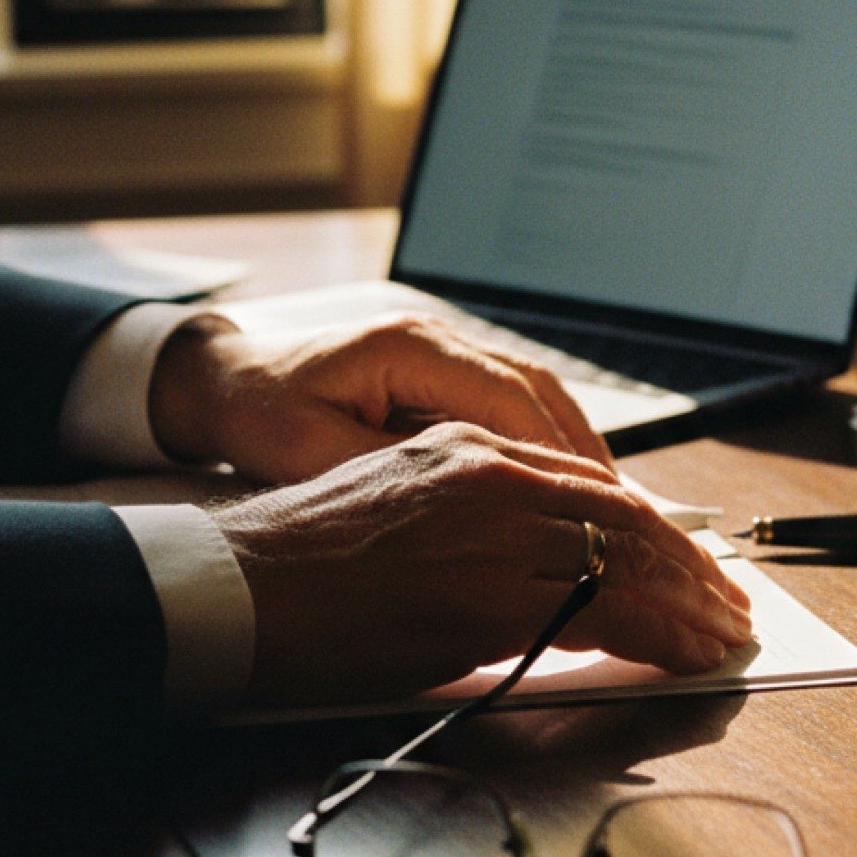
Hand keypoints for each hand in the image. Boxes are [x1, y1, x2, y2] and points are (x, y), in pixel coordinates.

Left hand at [149, 311, 614, 483]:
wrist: (228, 380)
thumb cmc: (260, 413)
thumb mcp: (311, 453)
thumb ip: (385, 473)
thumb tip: (464, 507)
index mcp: (409, 347)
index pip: (507, 399)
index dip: (556, 457)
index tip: (593, 508)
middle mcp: (440, 338)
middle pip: (541, 391)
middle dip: (587, 457)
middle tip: (627, 519)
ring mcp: (448, 349)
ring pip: (541, 394)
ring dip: (577, 450)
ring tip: (615, 510)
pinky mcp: (448, 372)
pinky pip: (518, 403)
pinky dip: (550, 445)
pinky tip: (570, 490)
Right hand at [216, 423, 753, 707]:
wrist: (233, 591)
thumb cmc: (298, 575)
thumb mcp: (398, 518)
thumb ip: (472, 533)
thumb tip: (536, 584)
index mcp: (463, 448)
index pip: (588, 484)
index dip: (652, 529)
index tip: (686, 563)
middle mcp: (487, 471)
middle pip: (623, 515)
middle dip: (689, 568)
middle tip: (726, 604)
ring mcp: (492, 524)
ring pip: (626, 559)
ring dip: (689, 605)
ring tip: (722, 635)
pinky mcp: (489, 587)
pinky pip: (605, 607)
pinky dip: (661, 632)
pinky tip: (687, 653)